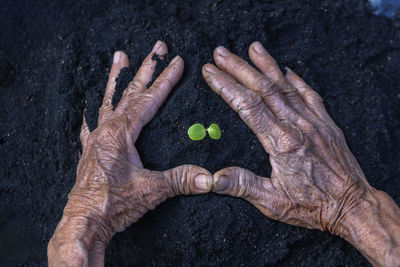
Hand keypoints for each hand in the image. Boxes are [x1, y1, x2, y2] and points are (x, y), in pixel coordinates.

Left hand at [48, 41, 211, 265]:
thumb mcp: (152, 190)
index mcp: (121, 133)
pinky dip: (96, 112)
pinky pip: (94, 124)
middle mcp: (107, 130)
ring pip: (109, 101)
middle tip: (156, 47)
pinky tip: (91, 107)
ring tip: (119, 58)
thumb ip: (181, 180)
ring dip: (117, 79)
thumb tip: (209, 178)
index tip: (176, 62)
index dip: (165, 80)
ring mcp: (96, 139)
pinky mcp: (92, 152)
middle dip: (146, 69)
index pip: (149, 100)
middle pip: (130, 92)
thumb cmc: (113, 204)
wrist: (84, 222)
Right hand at [202, 42, 399, 265]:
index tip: (211, 72)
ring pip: (286, 86)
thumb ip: (242, 185)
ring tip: (252, 48)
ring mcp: (314, 121)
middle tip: (221, 53)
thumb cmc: (313, 205)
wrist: (353, 205)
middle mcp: (298, 126)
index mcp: (281, 143)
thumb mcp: (273, 202)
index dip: (226, 86)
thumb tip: (213, 177)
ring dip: (267, 65)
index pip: (247, 105)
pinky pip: (311, 95)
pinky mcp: (327, 124)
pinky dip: (298, 80)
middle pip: (264, 88)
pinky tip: (288, 70)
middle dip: (239, 68)